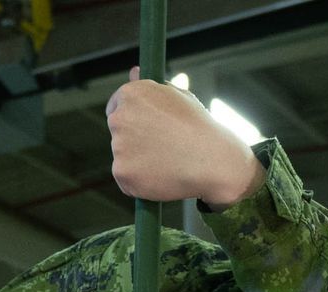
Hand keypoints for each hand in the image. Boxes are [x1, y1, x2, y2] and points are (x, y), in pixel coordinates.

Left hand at [105, 67, 264, 207]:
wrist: (212, 160)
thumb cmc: (198, 127)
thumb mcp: (177, 97)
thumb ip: (150, 88)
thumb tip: (133, 72)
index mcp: (131, 94)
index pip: (115, 106)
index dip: (131, 119)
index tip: (143, 129)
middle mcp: (120, 117)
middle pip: (117, 132)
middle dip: (133, 140)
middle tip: (161, 148)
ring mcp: (119, 146)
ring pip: (122, 157)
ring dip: (138, 162)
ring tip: (166, 162)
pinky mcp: (122, 172)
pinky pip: (126, 180)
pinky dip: (139, 183)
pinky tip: (161, 177)